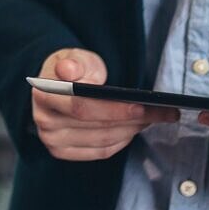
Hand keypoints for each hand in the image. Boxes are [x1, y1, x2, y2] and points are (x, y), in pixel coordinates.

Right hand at [29, 48, 175, 161]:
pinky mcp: (63, 152)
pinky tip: (135, 129)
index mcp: (44, 94)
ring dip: (133, 130)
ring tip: (155, 118)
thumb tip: (68, 69)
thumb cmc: (73, 68)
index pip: (82, 108)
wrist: (58, 84)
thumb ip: (75, 62)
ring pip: (103, 141)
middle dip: (134, 120)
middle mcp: (44, 121)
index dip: (114, 110)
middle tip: (164, 112)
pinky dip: (123, 141)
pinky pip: (101, 152)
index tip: (142, 106)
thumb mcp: (76, 57)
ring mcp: (52, 140)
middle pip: (97, 127)